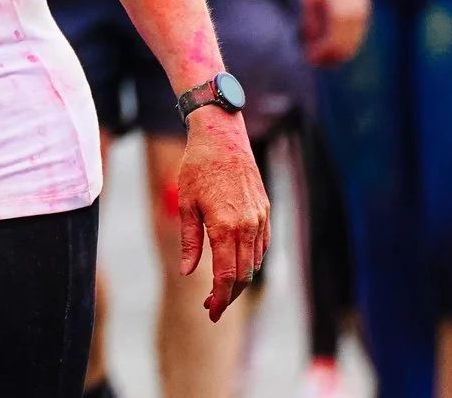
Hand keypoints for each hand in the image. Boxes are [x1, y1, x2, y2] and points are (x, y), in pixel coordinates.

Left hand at [174, 110, 270, 321]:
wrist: (222, 138)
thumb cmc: (197, 167)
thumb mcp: (185, 204)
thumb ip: (189, 241)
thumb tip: (187, 272)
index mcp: (225, 226)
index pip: (226, 275)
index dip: (219, 298)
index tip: (210, 312)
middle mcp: (247, 226)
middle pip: (243, 275)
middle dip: (228, 294)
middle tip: (211, 306)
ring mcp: (260, 219)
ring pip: (255, 263)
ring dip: (240, 279)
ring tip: (220, 289)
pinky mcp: (265, 212)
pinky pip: (262, 246)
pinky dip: (251, 261)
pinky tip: (236, 264)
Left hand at [301, 0, 369, 68]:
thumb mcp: (309, 2)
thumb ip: (311, 24)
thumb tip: (308, 44)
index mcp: (340, 15)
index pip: (331, 45)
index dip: (319, 55)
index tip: (308, 58)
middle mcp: (355, 18)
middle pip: (344, 49)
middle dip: (328, 58)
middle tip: (313, 60)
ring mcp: (362, 15)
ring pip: (352, 44)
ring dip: (338, 53)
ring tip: (321, 55)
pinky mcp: (363, 12)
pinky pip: (356, 36)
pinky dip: (345, 43)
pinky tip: (332, 44)